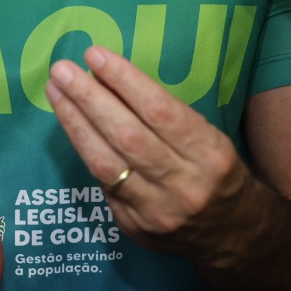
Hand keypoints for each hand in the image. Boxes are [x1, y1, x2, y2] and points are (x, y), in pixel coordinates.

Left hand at [45, 45, 250, 261]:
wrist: (233, 234)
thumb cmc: (217, 171)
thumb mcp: (210, 138)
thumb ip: (166, 115)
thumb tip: (112, 78)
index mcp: (210, 154)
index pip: (159, 110)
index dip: (124, 80)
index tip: (95, 55)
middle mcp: (184, 184)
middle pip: (127, 136)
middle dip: (89, 99)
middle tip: (63, 70)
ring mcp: (157, 211)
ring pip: (106, 163)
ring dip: (75, 123)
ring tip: (56, 93)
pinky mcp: (135, 227)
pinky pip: (102, 184)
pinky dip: (85, 151)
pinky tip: (71, 126)